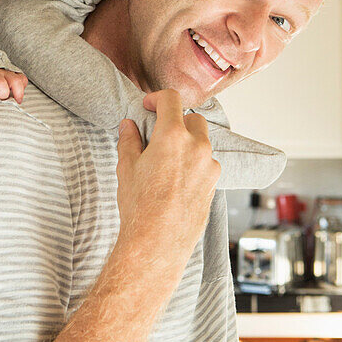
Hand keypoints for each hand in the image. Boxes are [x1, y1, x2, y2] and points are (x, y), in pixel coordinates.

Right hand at [114, 90, 220, 280]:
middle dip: (176, 121)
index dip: (157, 98)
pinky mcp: (215, 184)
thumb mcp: (127, 168)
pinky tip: (176, 179)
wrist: (156, 244)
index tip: (149, 105)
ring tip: (166, 160)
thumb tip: (129, 126)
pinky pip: (206, 164)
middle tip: (158, 133)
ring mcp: (210, 167)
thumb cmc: (139, 207)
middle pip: (192, 118)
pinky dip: (194, 162)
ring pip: (202, 142)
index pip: (172, 100)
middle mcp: (197, 147)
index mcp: (173, 137)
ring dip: (187, 142)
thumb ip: (129, 141)